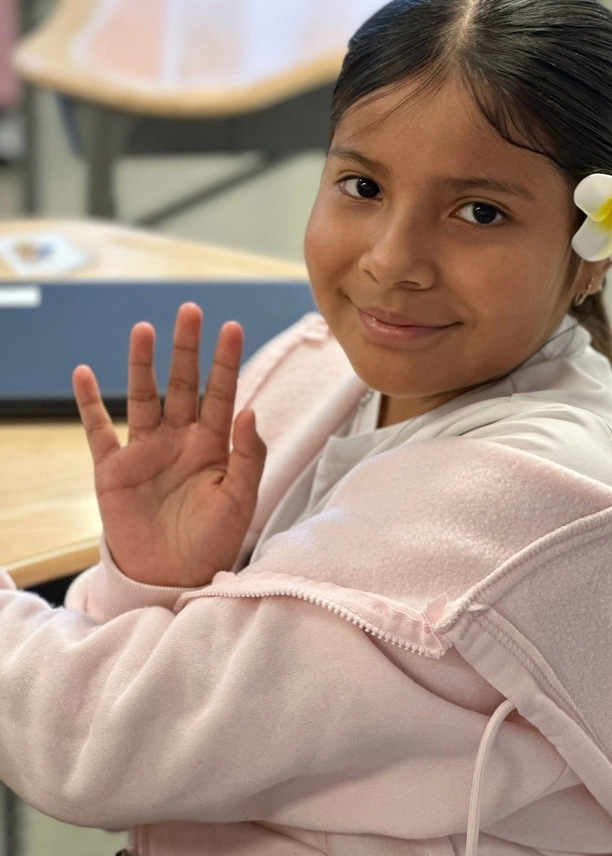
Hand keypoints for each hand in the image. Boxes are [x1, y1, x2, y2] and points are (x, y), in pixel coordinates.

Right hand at [73, 303, 265, 586]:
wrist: (172, 577)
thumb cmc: (212, 540)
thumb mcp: (240, 500)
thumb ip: (249, 456)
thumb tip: (251, 410)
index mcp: (213, 444)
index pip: (221, 393)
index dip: (225, 362)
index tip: (231, 327)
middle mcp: (179, 439)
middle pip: (183, 384)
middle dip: (186, 349)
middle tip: (190, 311)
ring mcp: (145, 450)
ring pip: (143, 397)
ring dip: (142, 364)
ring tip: (144, 329)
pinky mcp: (114, 469)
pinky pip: (98, 430)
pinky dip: (89, 403)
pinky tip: (84, 374)